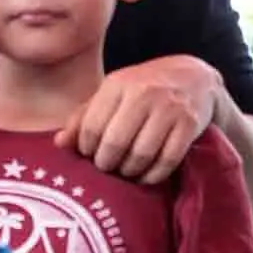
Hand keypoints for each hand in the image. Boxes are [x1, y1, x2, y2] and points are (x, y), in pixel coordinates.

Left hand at [56, 55, 220, 181]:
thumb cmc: (143, 91)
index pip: (91, 127)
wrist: (193, 77)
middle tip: (108, 168)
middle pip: (115, 144)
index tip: (90, 156)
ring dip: (130, 171)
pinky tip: (146, 175)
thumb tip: (59, 143)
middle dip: (107, 164)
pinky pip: (167, 160)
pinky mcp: (189, 123)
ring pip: (141, 154)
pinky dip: (154, 175)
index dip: (87, 150)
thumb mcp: (112, 95)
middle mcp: (143, 92)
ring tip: (126, 172)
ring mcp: (168, 108)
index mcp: (118, 84)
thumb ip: (83, 117)